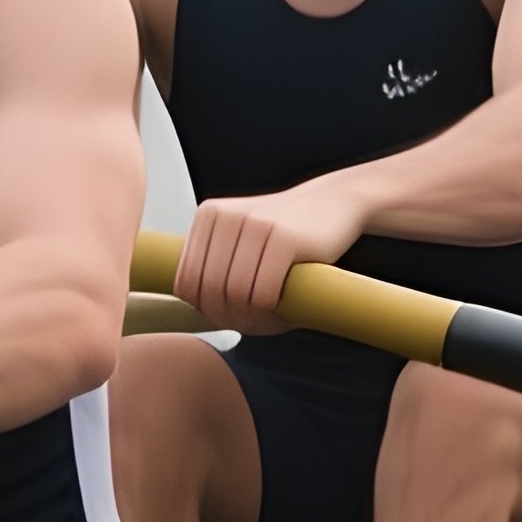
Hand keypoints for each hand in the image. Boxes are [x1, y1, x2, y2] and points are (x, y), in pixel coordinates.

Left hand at [174, 174, 368, 335]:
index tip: (231, 311)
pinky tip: (283, 301)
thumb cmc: (284, 234)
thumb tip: (187, 307)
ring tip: (268, 312)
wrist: (335, 202)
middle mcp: (227, 215)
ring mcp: (256, 223)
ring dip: (252, 316)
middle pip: (209, 290)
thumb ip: (211, 267)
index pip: (185, 282)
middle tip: (254, 319)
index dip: (204, 308)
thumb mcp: (240, 240)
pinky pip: (263, 292)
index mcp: (208, 215)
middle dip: (229, 316)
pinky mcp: (285, 238)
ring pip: (234, 293)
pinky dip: (272, 309)